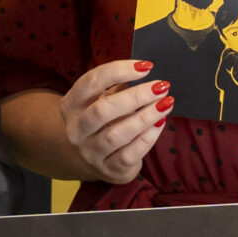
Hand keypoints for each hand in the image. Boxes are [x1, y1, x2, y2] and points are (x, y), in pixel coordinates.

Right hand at [60, 59, 171, 183]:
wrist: (96, 160)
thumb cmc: (104, 122)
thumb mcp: (102, 100)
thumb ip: (118, 86)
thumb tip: (145, 70)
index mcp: (71, 105)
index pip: (91, 82)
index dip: (118, 71)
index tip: (146, 66)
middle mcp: (76, 130)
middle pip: (103, 110)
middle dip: (136, 96)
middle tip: (161, 87)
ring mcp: (90, 152)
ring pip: (117, 134)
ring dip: (145, 117)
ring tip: (166, 103)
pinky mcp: (108, 169)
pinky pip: (129, 154)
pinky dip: (148, 137)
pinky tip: (160, 123)